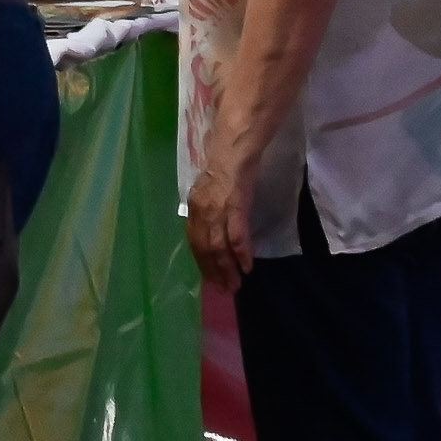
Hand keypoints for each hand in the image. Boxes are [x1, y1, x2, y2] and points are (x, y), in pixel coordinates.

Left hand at [187, 156, 255, 288]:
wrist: (235, 151)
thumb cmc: (226, 169)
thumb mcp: (210, 193)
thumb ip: (209, 212)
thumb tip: (212, 230)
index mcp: (194, 210)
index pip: (195, 242)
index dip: (202, 262)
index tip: (209, 279)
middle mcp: (201, 213)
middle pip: (204, 249)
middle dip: (214, 271)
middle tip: (223, 289)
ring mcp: (217, 211)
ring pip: (218, 247)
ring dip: (227, 269)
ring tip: (235, 285)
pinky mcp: (235, 208)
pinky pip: (236, 237)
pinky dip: (240, 254)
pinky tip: (246, 267)